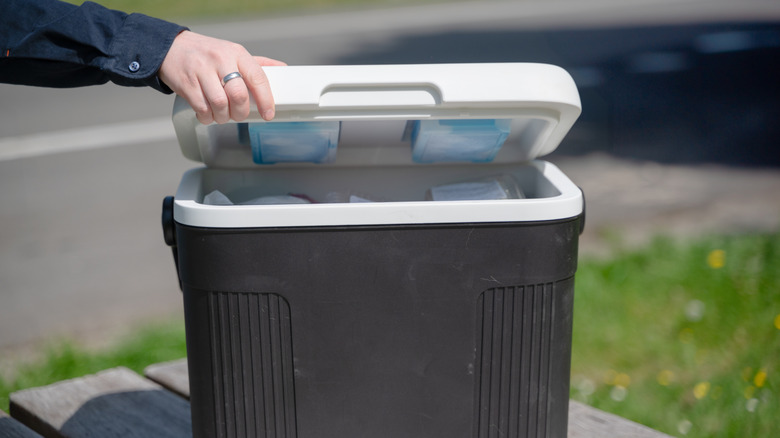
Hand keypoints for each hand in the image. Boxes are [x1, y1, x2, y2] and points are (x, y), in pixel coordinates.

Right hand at [158, 30, 285, 123]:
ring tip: (222, 115)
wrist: (171, 47)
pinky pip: (202, 109)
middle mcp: (220, 61)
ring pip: (220, 105)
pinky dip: (208, 118)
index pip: (258, 77)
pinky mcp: (187, 83)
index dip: (266, 99)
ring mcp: (202, 71)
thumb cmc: (207, 54)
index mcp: (236, 53)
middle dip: (241, 113)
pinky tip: (208, 115)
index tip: (268, 114)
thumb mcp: (233, 53)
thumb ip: (257, 64)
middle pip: (238, 96)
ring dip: (223, 117)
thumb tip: (282, 69)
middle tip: (238, 115)